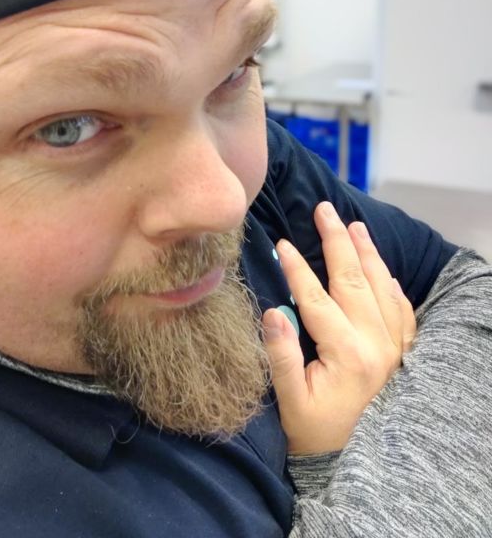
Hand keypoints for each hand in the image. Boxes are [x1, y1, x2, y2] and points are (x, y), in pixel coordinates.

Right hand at [262, 201, 416, 454]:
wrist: (362, 466)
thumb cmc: (317, 432)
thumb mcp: (290, 401)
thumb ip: (280, 356)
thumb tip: (272, 310)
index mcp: (346, 352)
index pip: (316, 298)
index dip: (297, 268)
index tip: (280, 243)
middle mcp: (376, 343)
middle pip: (353, 279)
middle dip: (336, 240)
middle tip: (324, 210)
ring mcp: (395, 347)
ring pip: (381, 286)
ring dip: (366, 252)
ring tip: (353, 224)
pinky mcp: (403, 353)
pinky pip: (402, 308)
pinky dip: (390, 283)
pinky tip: (381, 268)